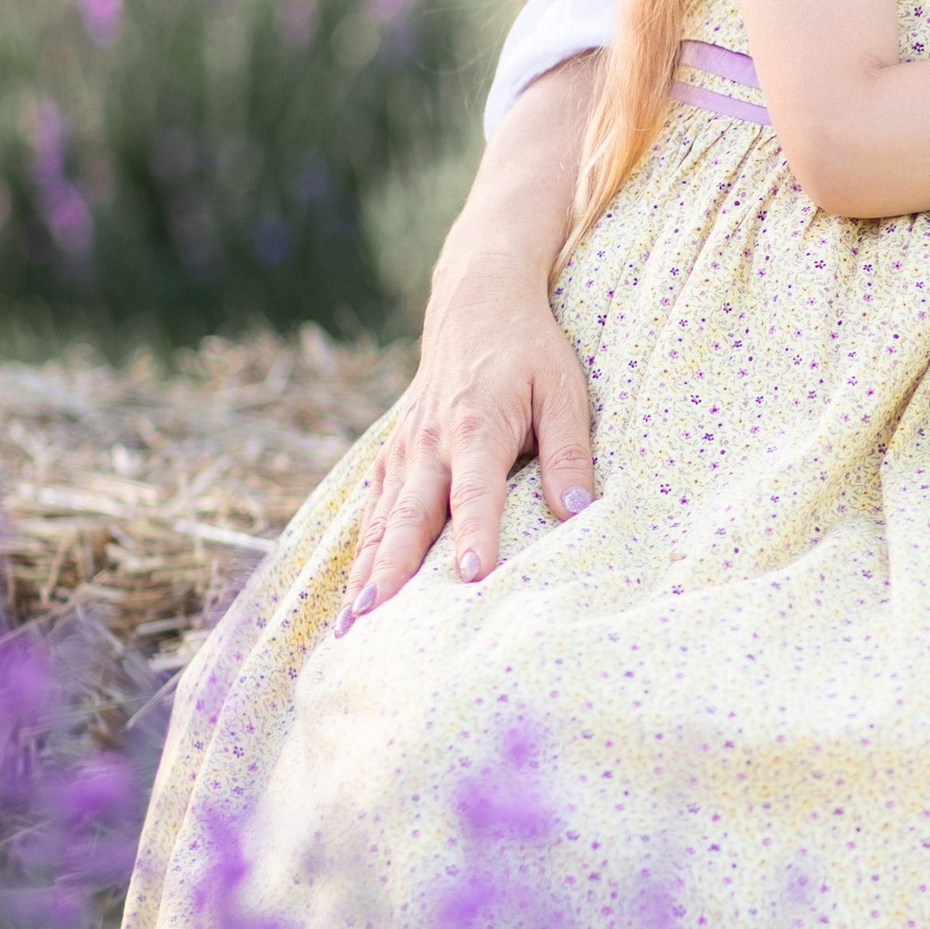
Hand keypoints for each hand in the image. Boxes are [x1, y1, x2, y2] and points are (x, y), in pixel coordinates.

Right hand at [346, 263, 596, 615]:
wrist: (477, 301)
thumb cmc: (529, 350)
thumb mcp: (564, 390)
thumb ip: (570, 451)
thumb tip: (578, 510)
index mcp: (476, 427)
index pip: (475, 492)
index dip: (475, 535)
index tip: (472, 577)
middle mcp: (430, 442)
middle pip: (409, 518)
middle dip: (390, 573)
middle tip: (375, 622)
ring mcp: (406, 449)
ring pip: (382, 521)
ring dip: (365, 574)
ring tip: (351, 627)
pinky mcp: (395, 454)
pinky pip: (374, 509)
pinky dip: (361, 553)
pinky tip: (352, 595)